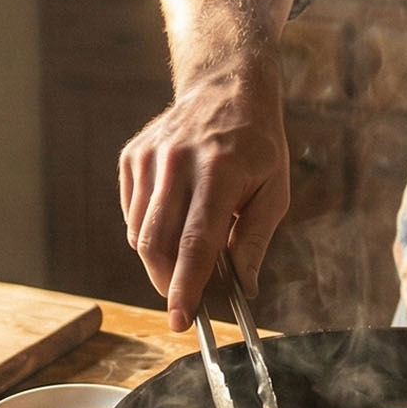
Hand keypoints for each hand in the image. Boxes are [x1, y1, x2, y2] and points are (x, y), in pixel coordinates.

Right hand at [118, 61, 289, 330]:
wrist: (226, 89)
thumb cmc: (257, 145)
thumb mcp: (274, 191)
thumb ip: (255, 241)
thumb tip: (242, 288)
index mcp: (220, 170)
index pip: (196, 241)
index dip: (187, 286)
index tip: (181, 319)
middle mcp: (178, 162)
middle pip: (157, 243)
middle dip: (167, 282)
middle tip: (185, 299)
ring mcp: (150, 157)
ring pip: (139, 233)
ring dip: (159, 260)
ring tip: (186, 255)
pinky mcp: (132, 157)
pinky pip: (132, 214)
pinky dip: (148, 232)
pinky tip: (173, 221)